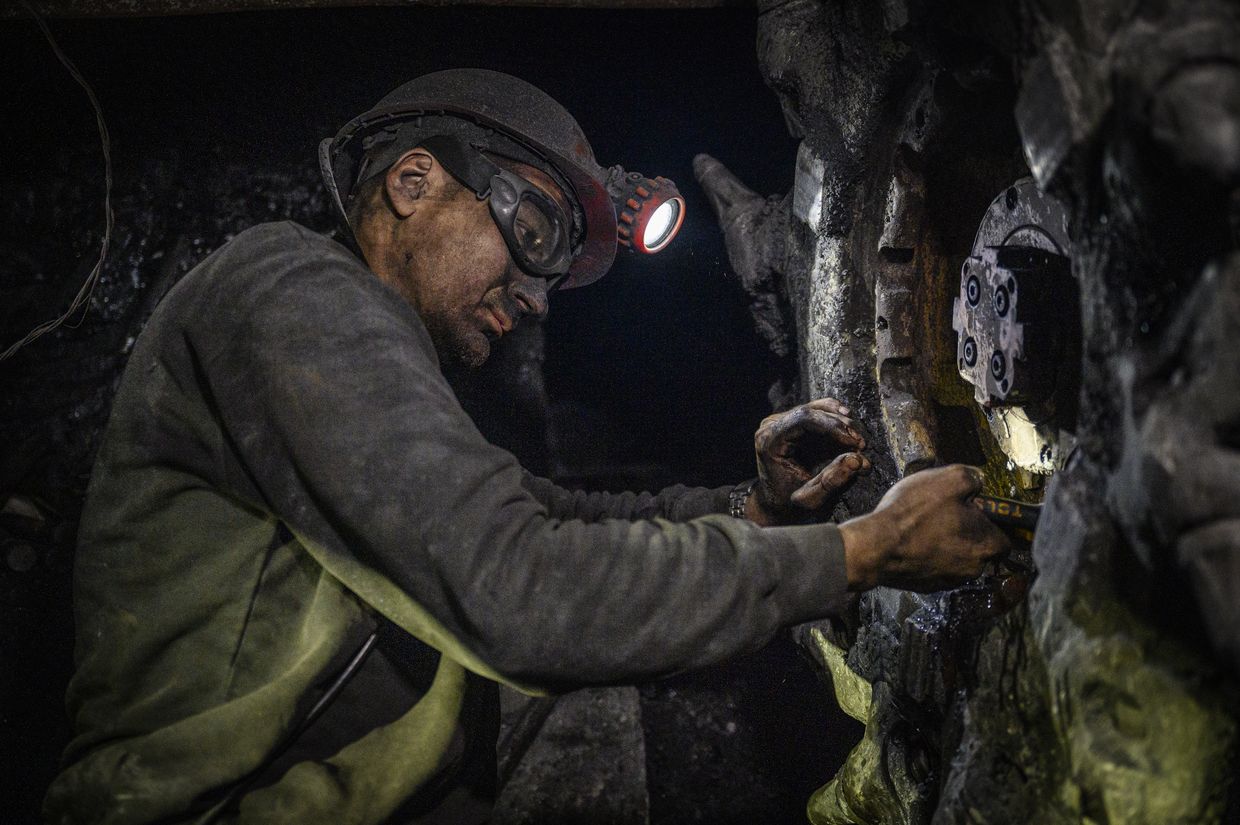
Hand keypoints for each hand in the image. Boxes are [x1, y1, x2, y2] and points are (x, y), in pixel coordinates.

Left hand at [749, 398, 869, 525]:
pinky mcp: (794, 423)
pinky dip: (838, 421)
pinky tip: (851, 430)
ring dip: (842, 423)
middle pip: (811, 411)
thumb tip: (856, 459)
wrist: (779, 507)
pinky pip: (819, 413)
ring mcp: (781, 422)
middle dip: (841, 426)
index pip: (803, 419)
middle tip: (861, 445)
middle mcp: (771, 427)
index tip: (855, 442)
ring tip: (859, 443)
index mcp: (769, 442)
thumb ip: (831, 481)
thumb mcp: (811, 500)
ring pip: (818, 409)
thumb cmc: (791, 506)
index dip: (833, 426)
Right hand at [838, 464, 1010, 591]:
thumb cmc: (913, 513)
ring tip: (924, 527)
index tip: (974, 511)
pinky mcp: (926, 587)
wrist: (876, 547)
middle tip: (944, 515)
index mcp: (985, 545)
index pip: (1005, 539)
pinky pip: (935, 568)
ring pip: (956, 559)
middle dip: (966, 534)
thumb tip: (979, 481)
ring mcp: (949, 581)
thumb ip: (973, 478)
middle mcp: (973, 569)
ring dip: (946, 545)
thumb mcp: (948, 479)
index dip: (991, 522)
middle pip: (979, 549)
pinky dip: (928, 556)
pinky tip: (912, 542)